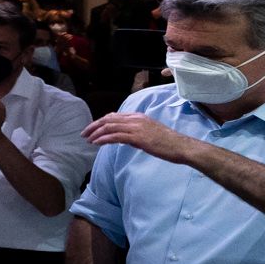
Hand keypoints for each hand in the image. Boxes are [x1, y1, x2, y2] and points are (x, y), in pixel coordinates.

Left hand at [83, 110, 197, 163]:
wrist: (181, 146)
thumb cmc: (167, 143)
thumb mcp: (148, 134)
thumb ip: (134, 133)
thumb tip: (120, 137)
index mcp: (138, 117)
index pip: (114, 116)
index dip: (100, 122)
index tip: (92, 129)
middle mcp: (136, 119)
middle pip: (108, 119)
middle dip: (94, 126)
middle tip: (84, 134)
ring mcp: (137, 127)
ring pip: (110, 126)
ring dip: (96, 133)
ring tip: (88, 139)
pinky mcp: (138, 137)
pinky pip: (116, 136)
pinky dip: (104, 138)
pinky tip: (96, 143)